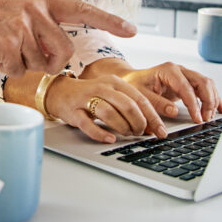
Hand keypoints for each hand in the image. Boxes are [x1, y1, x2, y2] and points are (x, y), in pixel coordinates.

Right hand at [0, 0, 136, 77]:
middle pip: (65, 51)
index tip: (133, 30)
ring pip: (40, 64)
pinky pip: (19, 70)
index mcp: (43, 1)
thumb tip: (58, 56)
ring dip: (23, 64)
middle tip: (35, 59)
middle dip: (53, 63)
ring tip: (4, 47)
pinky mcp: (7, 44)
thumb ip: (43, 24)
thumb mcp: (20, 8)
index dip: (109, 20)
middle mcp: (36, 11)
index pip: (83, 10)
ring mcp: (21, 27)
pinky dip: (7, 68)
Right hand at [45, 75, 166, 142]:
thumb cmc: (91, 96)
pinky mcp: (74, 112)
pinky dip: (101, 134)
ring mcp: (86, 99)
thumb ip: (130, 105)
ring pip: (110, 114)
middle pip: (127, 105)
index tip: (161, 130)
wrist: (60, 93)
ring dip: (123, 128)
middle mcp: (101, 88)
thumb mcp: (112, 94)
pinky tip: (110, 139)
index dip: (152, 116)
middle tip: (141, 133)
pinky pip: (89, 125)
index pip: (140, 99)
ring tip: (127, 134)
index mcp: (114, 82)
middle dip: (139, 123)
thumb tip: (152, 125)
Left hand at [119, 62, 221, 122]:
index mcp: (168, 70)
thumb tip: (174, 112)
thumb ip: (156, 103)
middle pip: (202, 82)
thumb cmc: (134, 85)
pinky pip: (205, 89)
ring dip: (212, 100)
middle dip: (208, 101)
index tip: (197, 118)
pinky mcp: (188, 83)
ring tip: (210, 117)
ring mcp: (185, 75)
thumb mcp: (141, 95)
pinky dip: (214, 98)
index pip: (187, 87)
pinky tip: (220, 109)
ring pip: (207, 84)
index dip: (194, 104)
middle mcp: (179, 70)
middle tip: (206, 119)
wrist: (131, 80)